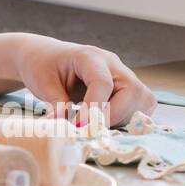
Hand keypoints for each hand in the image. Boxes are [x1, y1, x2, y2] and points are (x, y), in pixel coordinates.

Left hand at [15, 38, 155, 128]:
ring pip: (141, 99)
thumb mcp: (43, 84)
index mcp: (89, 56)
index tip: (80, 126)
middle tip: (90, 129)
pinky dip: (128, 118)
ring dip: (122, 118)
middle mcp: (112, 63)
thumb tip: (66, 127)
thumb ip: (57, 104)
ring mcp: (123, 74)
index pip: (102, 82)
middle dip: (114, 115)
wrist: (45, 57)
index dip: (95, 108)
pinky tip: (105, 121)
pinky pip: (141, 105)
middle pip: (131, 90)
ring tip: (95, 123)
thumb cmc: (43, 66)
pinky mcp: (128, 87)